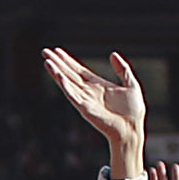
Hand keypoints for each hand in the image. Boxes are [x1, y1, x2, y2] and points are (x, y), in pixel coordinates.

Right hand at [38, 43, 147, 161]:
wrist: (132, 128)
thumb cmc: (133, 111)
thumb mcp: (131, 84)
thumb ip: (122, 69)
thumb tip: (113, 54)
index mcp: (98, 85)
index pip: (79, 70)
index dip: (68, 60)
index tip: (57, 51)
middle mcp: (89, 91)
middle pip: (69, 74)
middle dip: (57, 63)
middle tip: (45, 51)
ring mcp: (85, 99)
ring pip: (67, 82)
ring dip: (56, 72)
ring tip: (47, 61)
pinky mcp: (84, 108)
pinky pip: (72, 94)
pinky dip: (64, 84)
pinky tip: (58, 75)